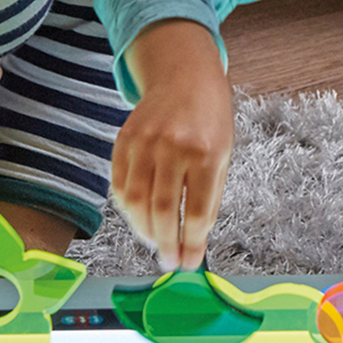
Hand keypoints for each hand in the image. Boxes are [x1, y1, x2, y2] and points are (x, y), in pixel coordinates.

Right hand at [111, 20, 232, 270]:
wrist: (185, 79)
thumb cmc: (209, 122)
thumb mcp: (223, 158)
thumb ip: (208, 200)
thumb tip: (193, 243)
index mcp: (206, 154)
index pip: (195, 212)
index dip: (191, 244)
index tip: (189, 263)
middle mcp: (173, 147)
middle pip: (162, 211)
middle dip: (165, 244)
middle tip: (169, 262)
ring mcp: (144, 142)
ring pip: (135, 201)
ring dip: (143, 230)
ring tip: (154, 242)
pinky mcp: (123, 140)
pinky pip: (119, 184)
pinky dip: (127, 208)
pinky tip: (139, 218)